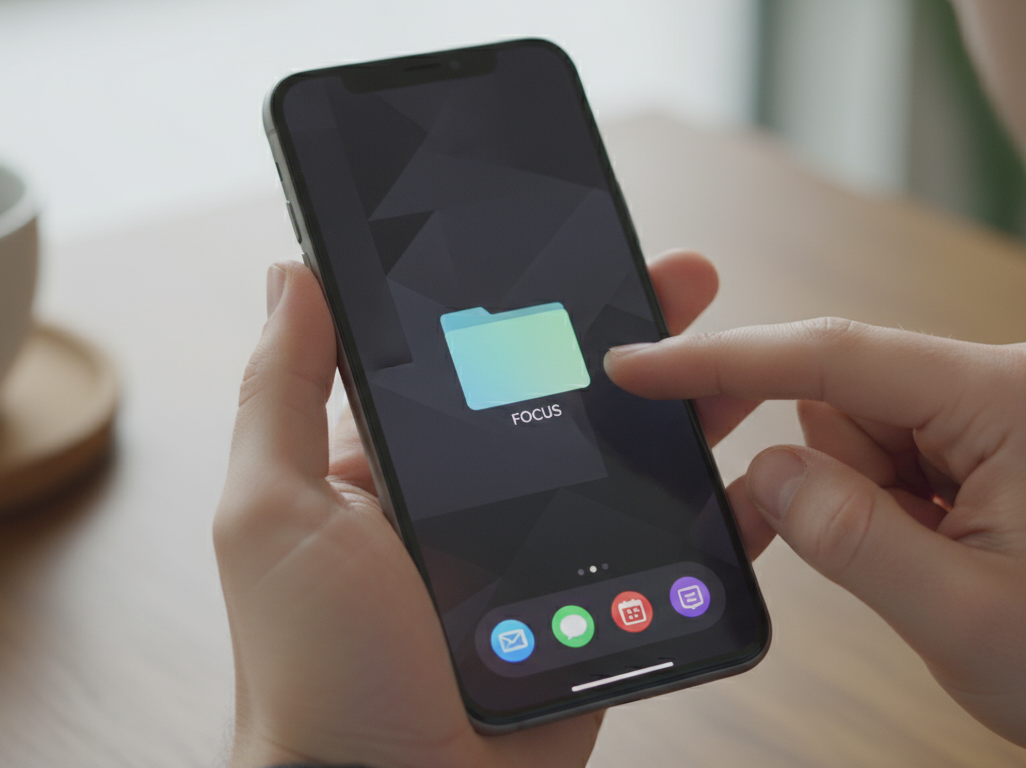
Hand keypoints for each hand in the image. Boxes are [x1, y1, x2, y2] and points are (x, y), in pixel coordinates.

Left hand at [213, 250, 747, 767]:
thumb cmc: (313, 667)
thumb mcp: (272, 512)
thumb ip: (281, 392)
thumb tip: (295, 272)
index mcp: (396, 461)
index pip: (474, 354)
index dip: (529, 297)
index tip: (578, 242)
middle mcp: (473, 497)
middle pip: (566, 395)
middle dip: (629, 335)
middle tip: (684, 280)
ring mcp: (541, 554)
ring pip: (626, 460)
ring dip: (683, 404)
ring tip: (736, 353)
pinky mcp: (594, 609)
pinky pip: (663, 549)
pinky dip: (713, 511)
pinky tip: (752, 469)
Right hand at [604, 318, 1025, 756]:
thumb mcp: (958, 617)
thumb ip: (847, 536)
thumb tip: (763, 470)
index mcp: (1011, 399)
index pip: (834, 357)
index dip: (726, 362)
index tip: (642, 367)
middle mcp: (1011, 379)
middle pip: (844, 397)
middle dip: (836, 480)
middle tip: (877, 552)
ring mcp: (1006, 405)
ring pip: (861, 430)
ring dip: (866, 500)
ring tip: (931, 563)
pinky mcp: (996, 436)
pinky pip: (893, 452)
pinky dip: (886, 504)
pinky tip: (939, 549)